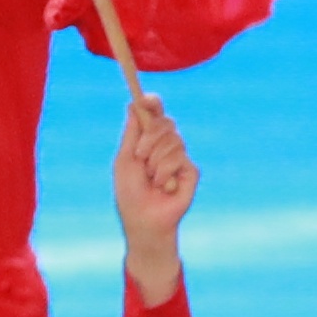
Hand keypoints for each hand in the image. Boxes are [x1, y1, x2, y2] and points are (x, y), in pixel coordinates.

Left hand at [113, 87, 195, 297]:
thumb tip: (134, 103)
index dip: (153, 103)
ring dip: (156, 160)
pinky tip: (164, 186)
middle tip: (140, 156)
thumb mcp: (125, 158)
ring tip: (151, 178)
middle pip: (166, 122)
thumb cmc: (130, 191)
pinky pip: (181, 159)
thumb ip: (131, 132)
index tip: (147, 98)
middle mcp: (166, 145)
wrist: (144, 218)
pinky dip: (166, 172)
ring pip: (174, 140)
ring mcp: (180, 157)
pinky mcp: (192, 171)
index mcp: (148, 139)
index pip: (154, 114)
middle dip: (150, 137)